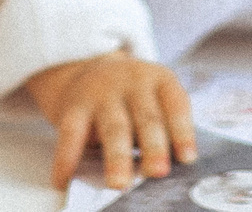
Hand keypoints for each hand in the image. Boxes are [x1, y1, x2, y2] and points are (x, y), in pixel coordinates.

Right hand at [26, 49, 198, 189]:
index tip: (188, 159)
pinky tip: (64, 180)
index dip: (183, 132)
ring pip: (113, 128)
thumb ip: (166, 128)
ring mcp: (102, 93)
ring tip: (119, 183)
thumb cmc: (134, 98)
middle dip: (153, 146)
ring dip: (116, 157)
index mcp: (160, 80)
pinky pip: (70, 134)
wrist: (89, 68)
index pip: (176, 105)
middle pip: (146, 117)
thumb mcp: (155, 98)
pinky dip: (66, 159)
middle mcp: (133, 82)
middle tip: (158, 171)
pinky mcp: (74, 106)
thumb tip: (172, 169)